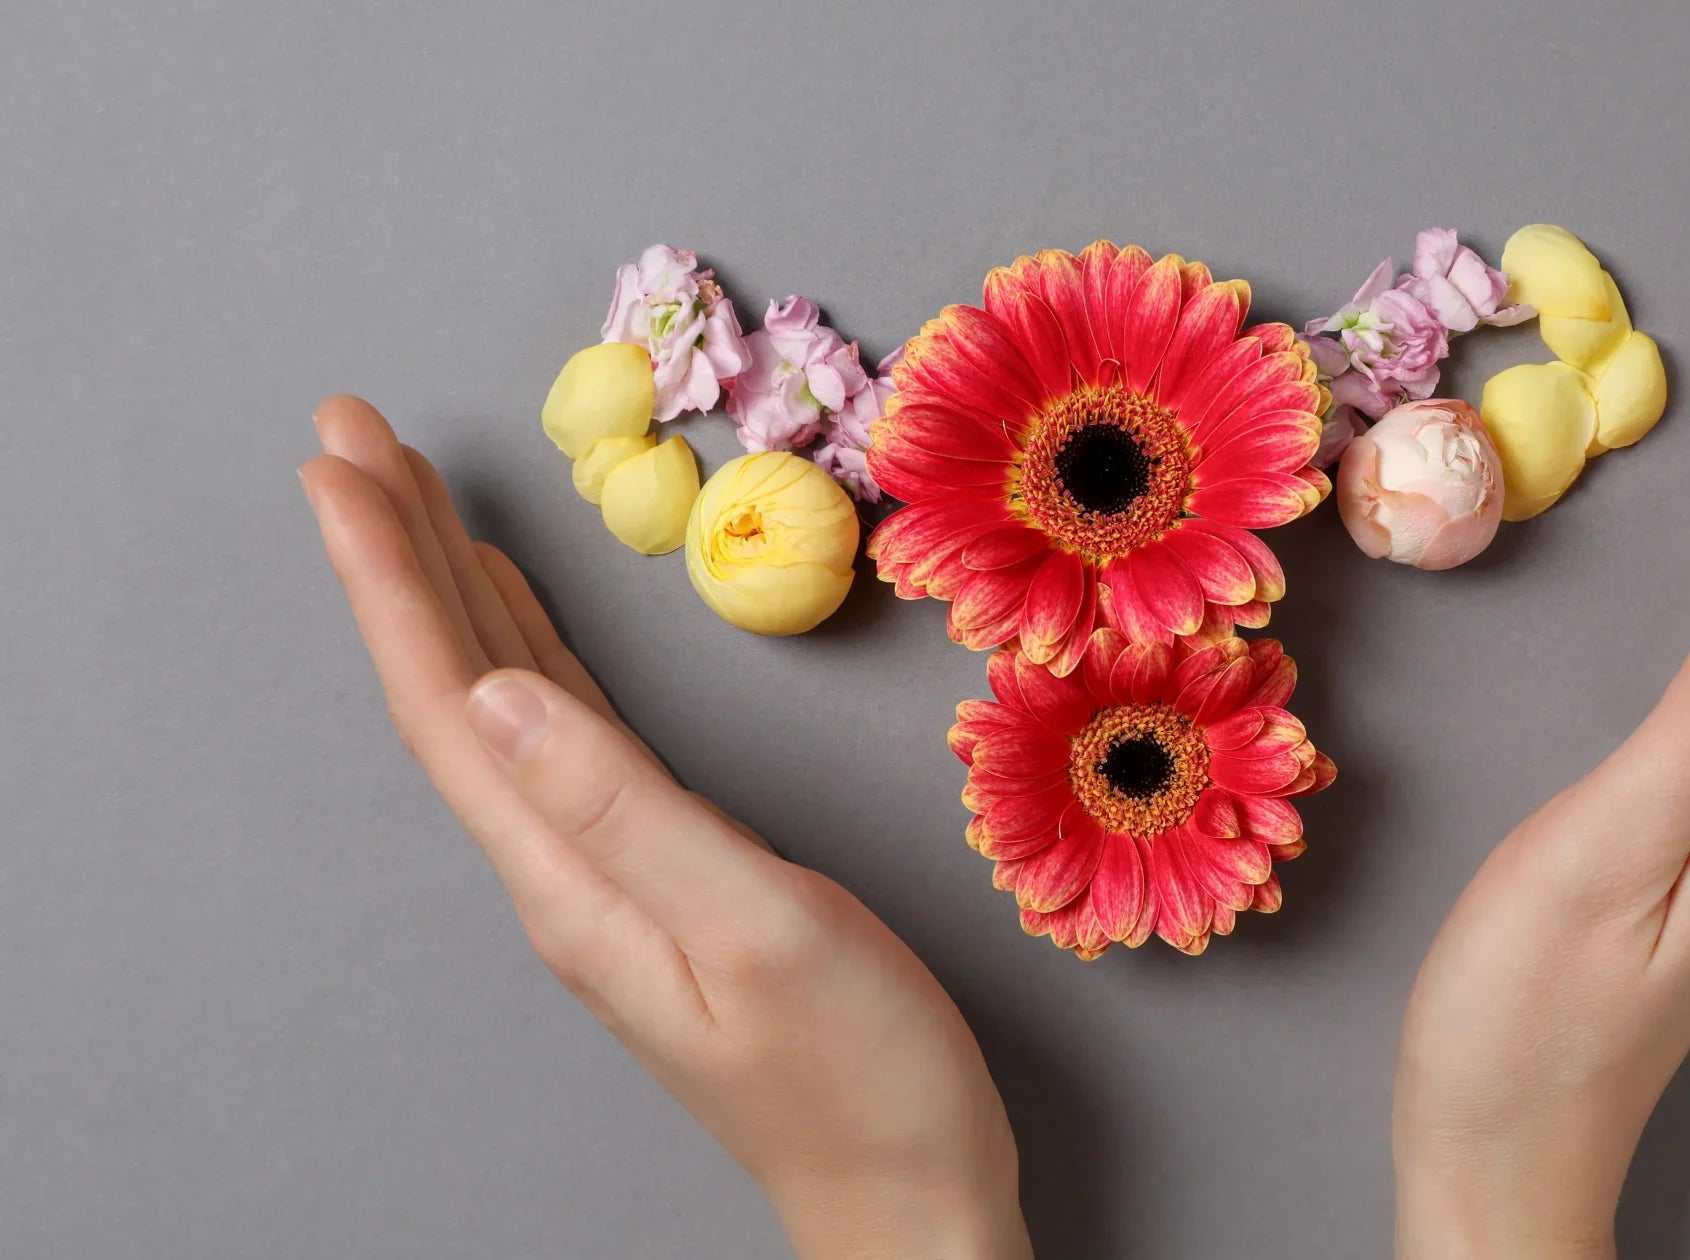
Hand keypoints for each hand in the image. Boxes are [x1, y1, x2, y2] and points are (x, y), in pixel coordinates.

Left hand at [301, 397, 1030, 1259]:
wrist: (905, 1188)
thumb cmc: (859, 1074)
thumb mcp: (757, 929)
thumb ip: (628, 811)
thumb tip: (504, 694)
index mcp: (573, 876)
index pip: (450, 701)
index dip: (390, 577)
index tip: (344, 465)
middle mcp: (565, 870)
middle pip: (454, 689)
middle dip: (398, 555)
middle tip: (354, 433)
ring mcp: (607, 874)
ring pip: (503, 704)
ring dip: (452, 593)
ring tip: (415, 495)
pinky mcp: (659, 874)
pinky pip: (563, 735)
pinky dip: (529, 653)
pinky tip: (517, 616)